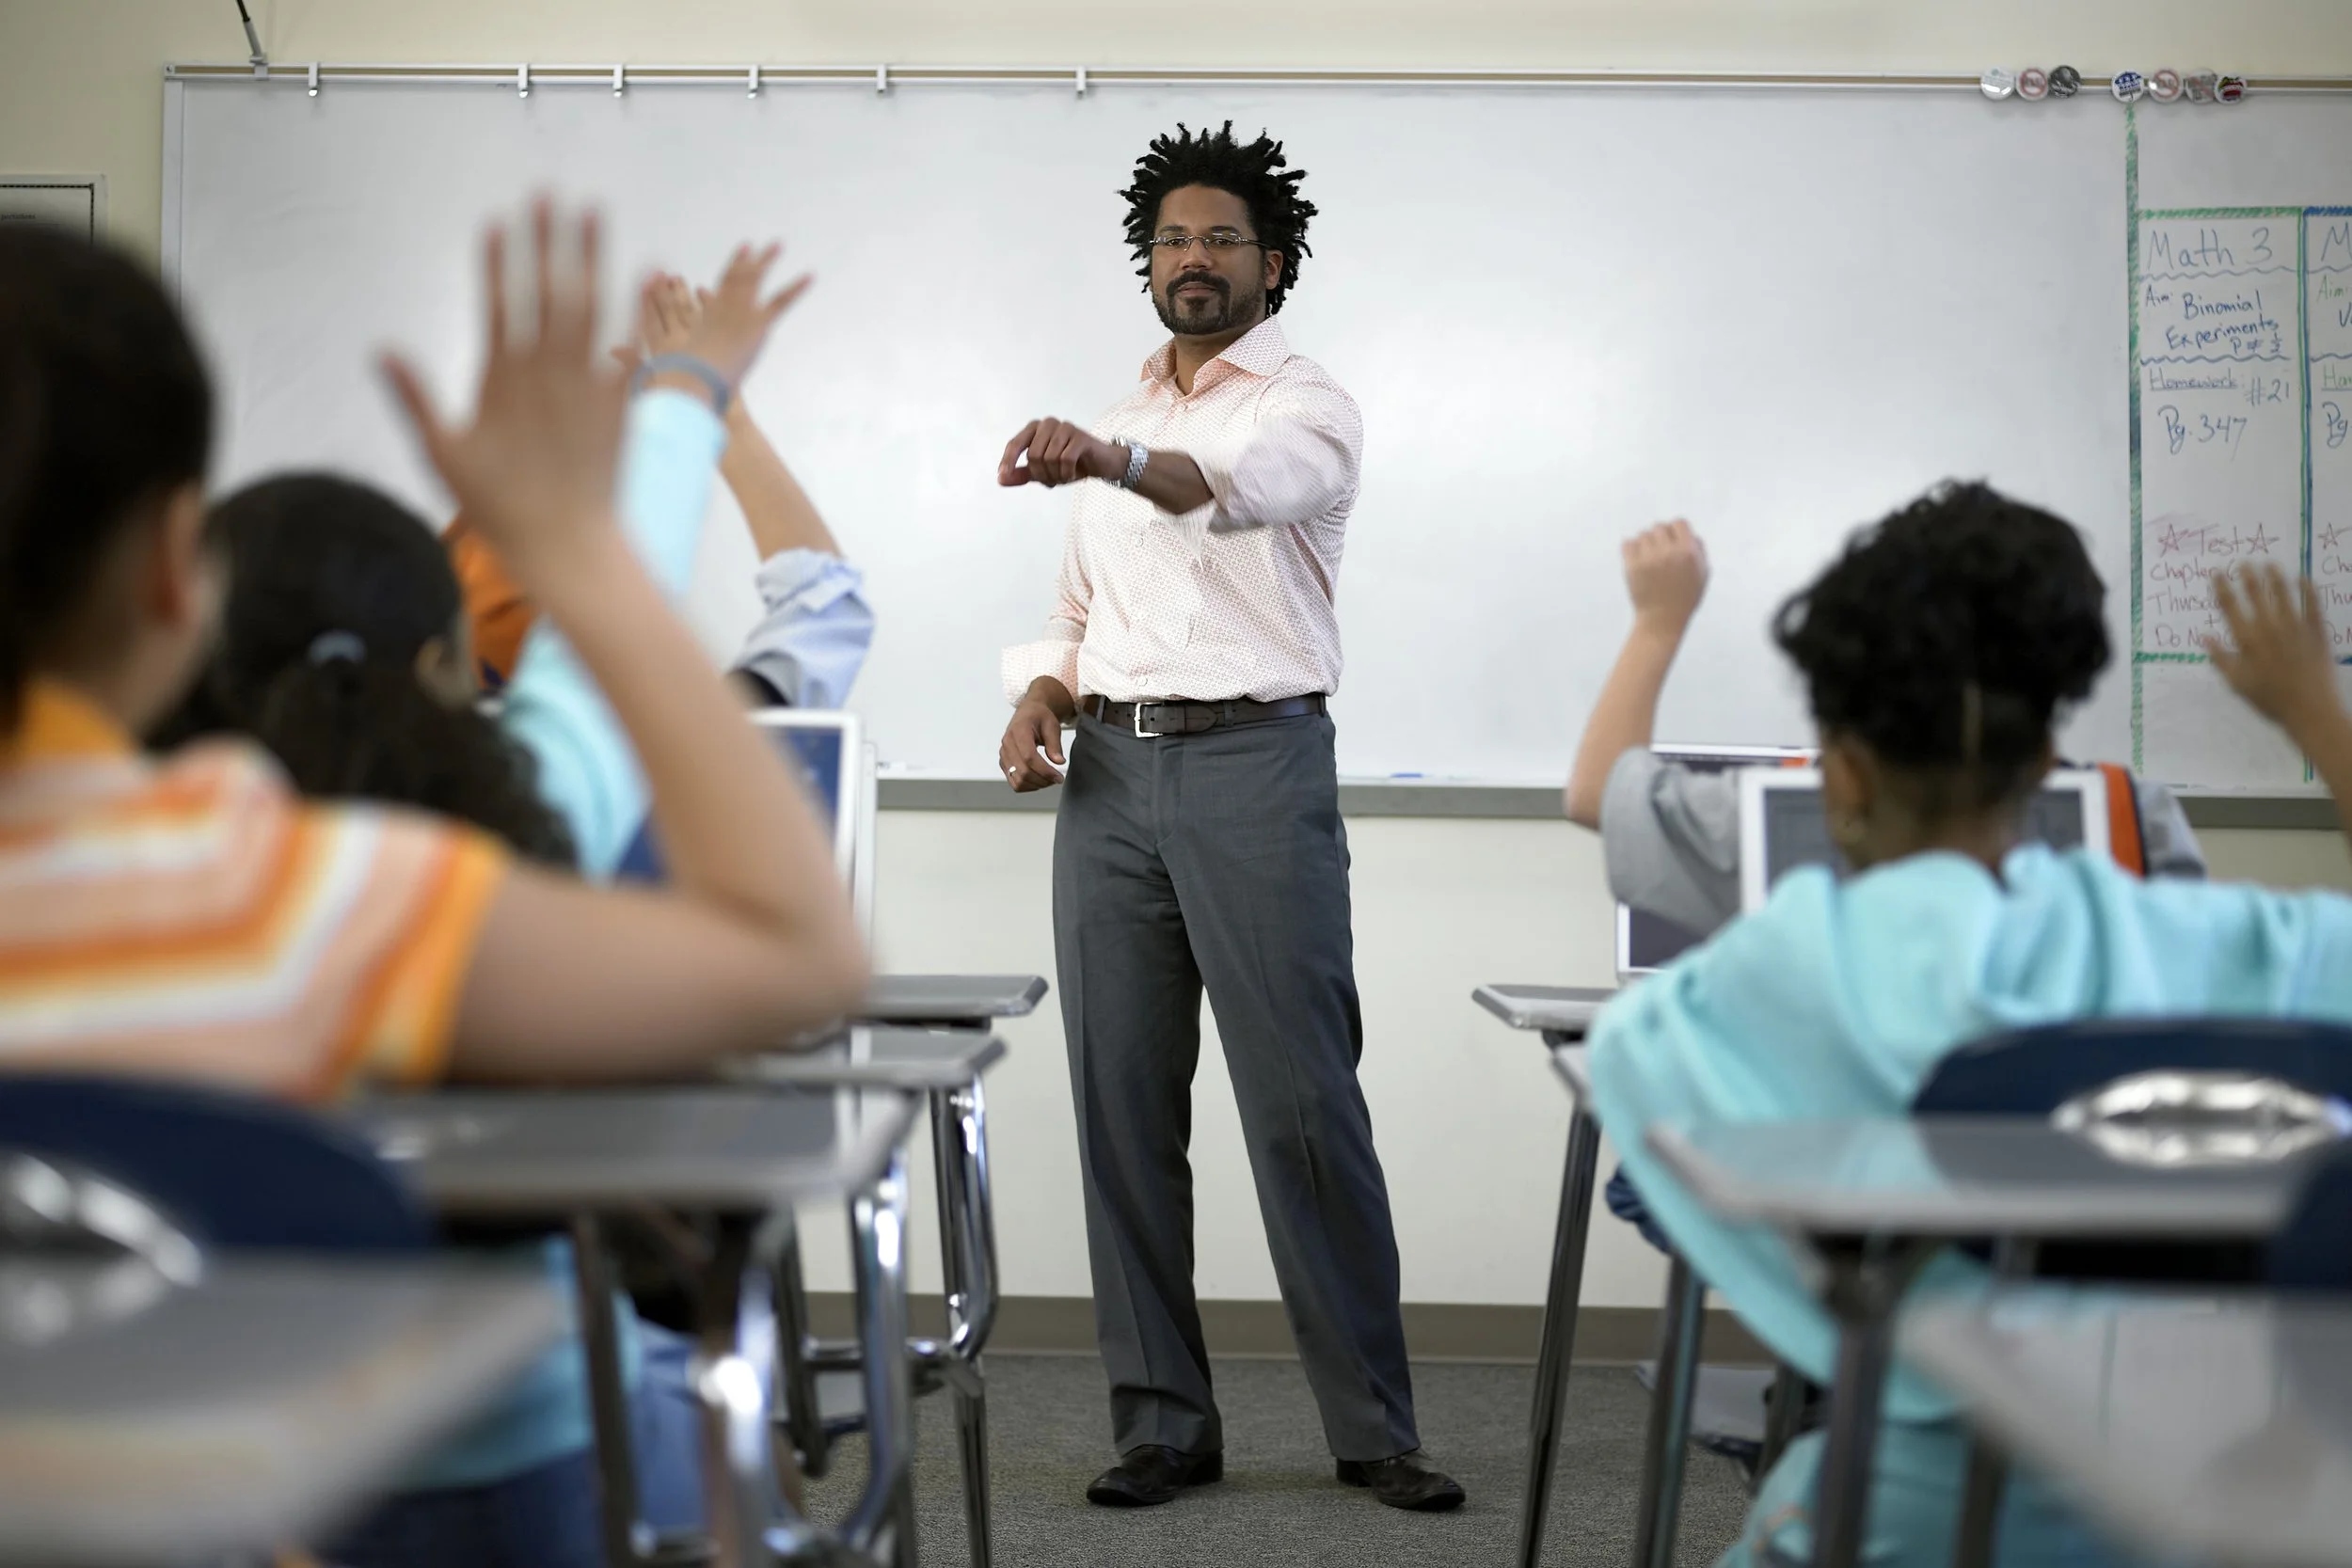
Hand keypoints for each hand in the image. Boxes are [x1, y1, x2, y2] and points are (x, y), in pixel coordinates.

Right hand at [383, 198, 627, 575]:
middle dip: (546, 240)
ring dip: (592, 255)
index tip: (498, 221)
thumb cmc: (501, 508)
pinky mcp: (619, 401)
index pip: (498, 304)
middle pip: (548, 291)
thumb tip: (382, 351)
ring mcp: (587, 384)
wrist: (569, 546)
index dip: (498, 261)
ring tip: (594, 210)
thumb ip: (415, 399)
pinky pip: (631, 344)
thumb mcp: (444, 455)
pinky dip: (638, 305)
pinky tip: (648, 268)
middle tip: (547, 193)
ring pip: (591, 306)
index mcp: (501, 379)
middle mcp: (547, 372)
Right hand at [676, 245, 810, 389]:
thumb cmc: (687, 378)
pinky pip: (780, 301)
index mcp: (708, 316)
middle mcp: (723, 307)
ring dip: (766, 260)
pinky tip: (810, 277)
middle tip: (753, 245)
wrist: (696, 376)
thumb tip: (659, 371)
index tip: (735, 255)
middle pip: (736, 278)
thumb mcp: (683, 369)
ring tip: (778, 244)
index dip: (728, 271)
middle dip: (746, 261)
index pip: (719, 289)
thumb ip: (684, 365)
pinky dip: (796, 289)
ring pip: (754, 279)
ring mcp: (740, 311)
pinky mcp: (758, 323)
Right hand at [998, 699, 1066, 790]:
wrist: (1028, 713)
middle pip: (1023, 771)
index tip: (1059, 777)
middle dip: (1043, 780)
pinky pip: (1013, 781)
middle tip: (1058, 779)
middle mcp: (1007, 744)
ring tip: (1049, 780)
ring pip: (1017, 780)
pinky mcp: (1004, 763)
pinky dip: (1028, 786)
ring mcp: (1003, 755)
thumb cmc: (1040, 717)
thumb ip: (1054, 744)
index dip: (1045, 771)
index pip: (1029, 757)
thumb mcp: (1052, 726)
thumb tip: (1059, 762)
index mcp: (1018, 731)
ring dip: (1036, 785)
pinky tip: (1039, 780)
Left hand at [999, 419, 1120, 487]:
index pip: (1015, 444)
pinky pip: (1065, 459)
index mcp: (1035, 429)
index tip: (1002, 476)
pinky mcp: (1079, 436)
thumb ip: (1022, 474)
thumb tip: (1000, 480)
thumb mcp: (1043, 472)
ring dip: (1056, 475)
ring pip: (1049, 458)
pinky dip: (1067, 473)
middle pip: (1033, 456)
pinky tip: (1073, 474)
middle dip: (1042, 475)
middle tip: (1053, 480)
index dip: (1007, 461)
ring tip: (1065, 476)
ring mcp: (1064, 428)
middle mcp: (1048, 424)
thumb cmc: (1070, 465)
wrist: (1101, 464)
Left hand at [1623, 519, 1708, 633]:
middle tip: (1660, 553)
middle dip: (1660, 537)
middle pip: (1659, 526)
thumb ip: (1699, 550)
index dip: (1676, 531)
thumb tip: (1690, 533)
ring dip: (1645, 544)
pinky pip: (1627, 543)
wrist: (1662, 620)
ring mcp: (1648, 559)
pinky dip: (1631, 548)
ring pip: (1642, 534)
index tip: (1674, 542)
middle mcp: (1668, 552)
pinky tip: (1637, 559)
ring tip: (1649, 559)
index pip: (1679, 523)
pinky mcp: (1632, 566)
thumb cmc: (1685, 597)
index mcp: (1688, 552)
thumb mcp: (1703, 574)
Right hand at [2206, 565, 2343, 736]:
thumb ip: (2221, 658)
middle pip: (2255, 594)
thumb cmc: (2269, 700)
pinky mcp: (2317, 630)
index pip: (2229, 606)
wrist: (2310, 709)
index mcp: (2246, 640)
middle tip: (2244, 562)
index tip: (2217, 573)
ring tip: (2270, 564)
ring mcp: (2295, 627)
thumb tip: (2204, 636)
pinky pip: (2312, 604)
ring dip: (2275, 577)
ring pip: (2283, 593)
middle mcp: (2269, 627)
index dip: (2222, 587)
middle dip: (2247, 575)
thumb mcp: (2237, 683)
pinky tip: (2303, 578)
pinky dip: (2307, 589)